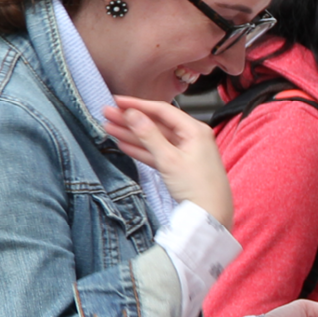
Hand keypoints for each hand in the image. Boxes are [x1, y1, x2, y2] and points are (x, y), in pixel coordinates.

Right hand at [103, 97, 233, 226]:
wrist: (211, 215)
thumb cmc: (197, 186)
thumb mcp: (169, 159)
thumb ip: (149, 135)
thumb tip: (132, 114)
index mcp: (194, 130)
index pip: (163, 110)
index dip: (138, 105)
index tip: (116, 101)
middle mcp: (191, 137)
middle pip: (156, 124)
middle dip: (130, 120)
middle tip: (106, 113)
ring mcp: (185, 152)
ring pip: (154, 140)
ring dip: (132, 134)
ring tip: (107, 127)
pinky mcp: (179, 166)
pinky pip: (157, 153)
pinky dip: (141, 150)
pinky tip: (122, 144)